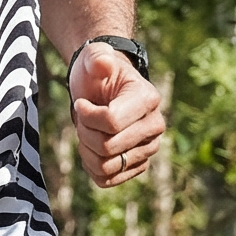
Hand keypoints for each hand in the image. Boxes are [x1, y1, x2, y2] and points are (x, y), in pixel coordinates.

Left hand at [70, 43, 164, 188]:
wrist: (101, 90)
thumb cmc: (96, 74)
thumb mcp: (93, 57)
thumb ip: (96, 56)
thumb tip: (104, 63)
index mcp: (148, 99)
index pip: (112, 122)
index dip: (87, 115)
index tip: (81, 103)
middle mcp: (155, 126)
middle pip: (107, 147)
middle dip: (84, 132)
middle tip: (83, 118)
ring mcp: (148, 149)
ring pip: (106, 166)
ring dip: (86, 150)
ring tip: (87, 131)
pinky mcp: (138, 166)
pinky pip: (106, 180)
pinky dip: (91, 166)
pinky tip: (91, 147)